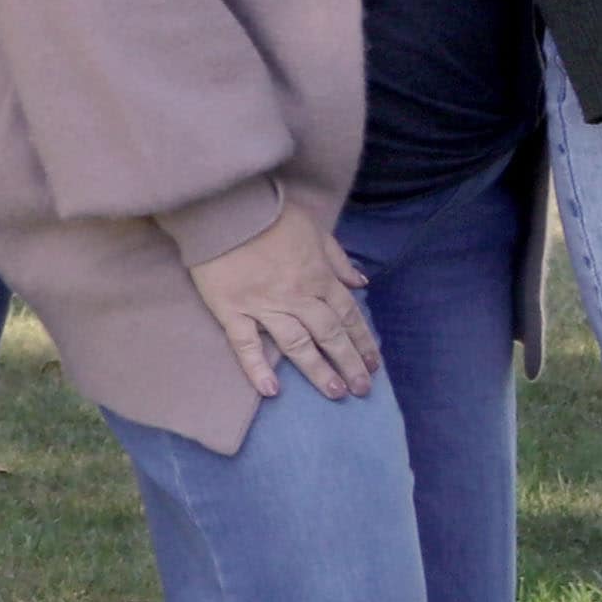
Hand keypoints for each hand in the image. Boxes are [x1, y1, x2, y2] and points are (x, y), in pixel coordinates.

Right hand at [185, 204, 381, 401]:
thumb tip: (360, 281)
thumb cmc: (273, 215)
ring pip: (297, 344)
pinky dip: (258, 369)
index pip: (347, 314)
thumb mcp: (317, 230)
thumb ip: (338, 259)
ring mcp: (264, 306)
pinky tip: (272, 391)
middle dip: (349, 362)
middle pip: (329, 334)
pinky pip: (247, 345)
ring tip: (335, 393)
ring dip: (318, 371)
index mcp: (319, 276)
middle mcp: (297, 296)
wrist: (227, 208)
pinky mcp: (232, 311)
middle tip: (363, 389)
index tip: (374, 363)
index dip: (362, 340)